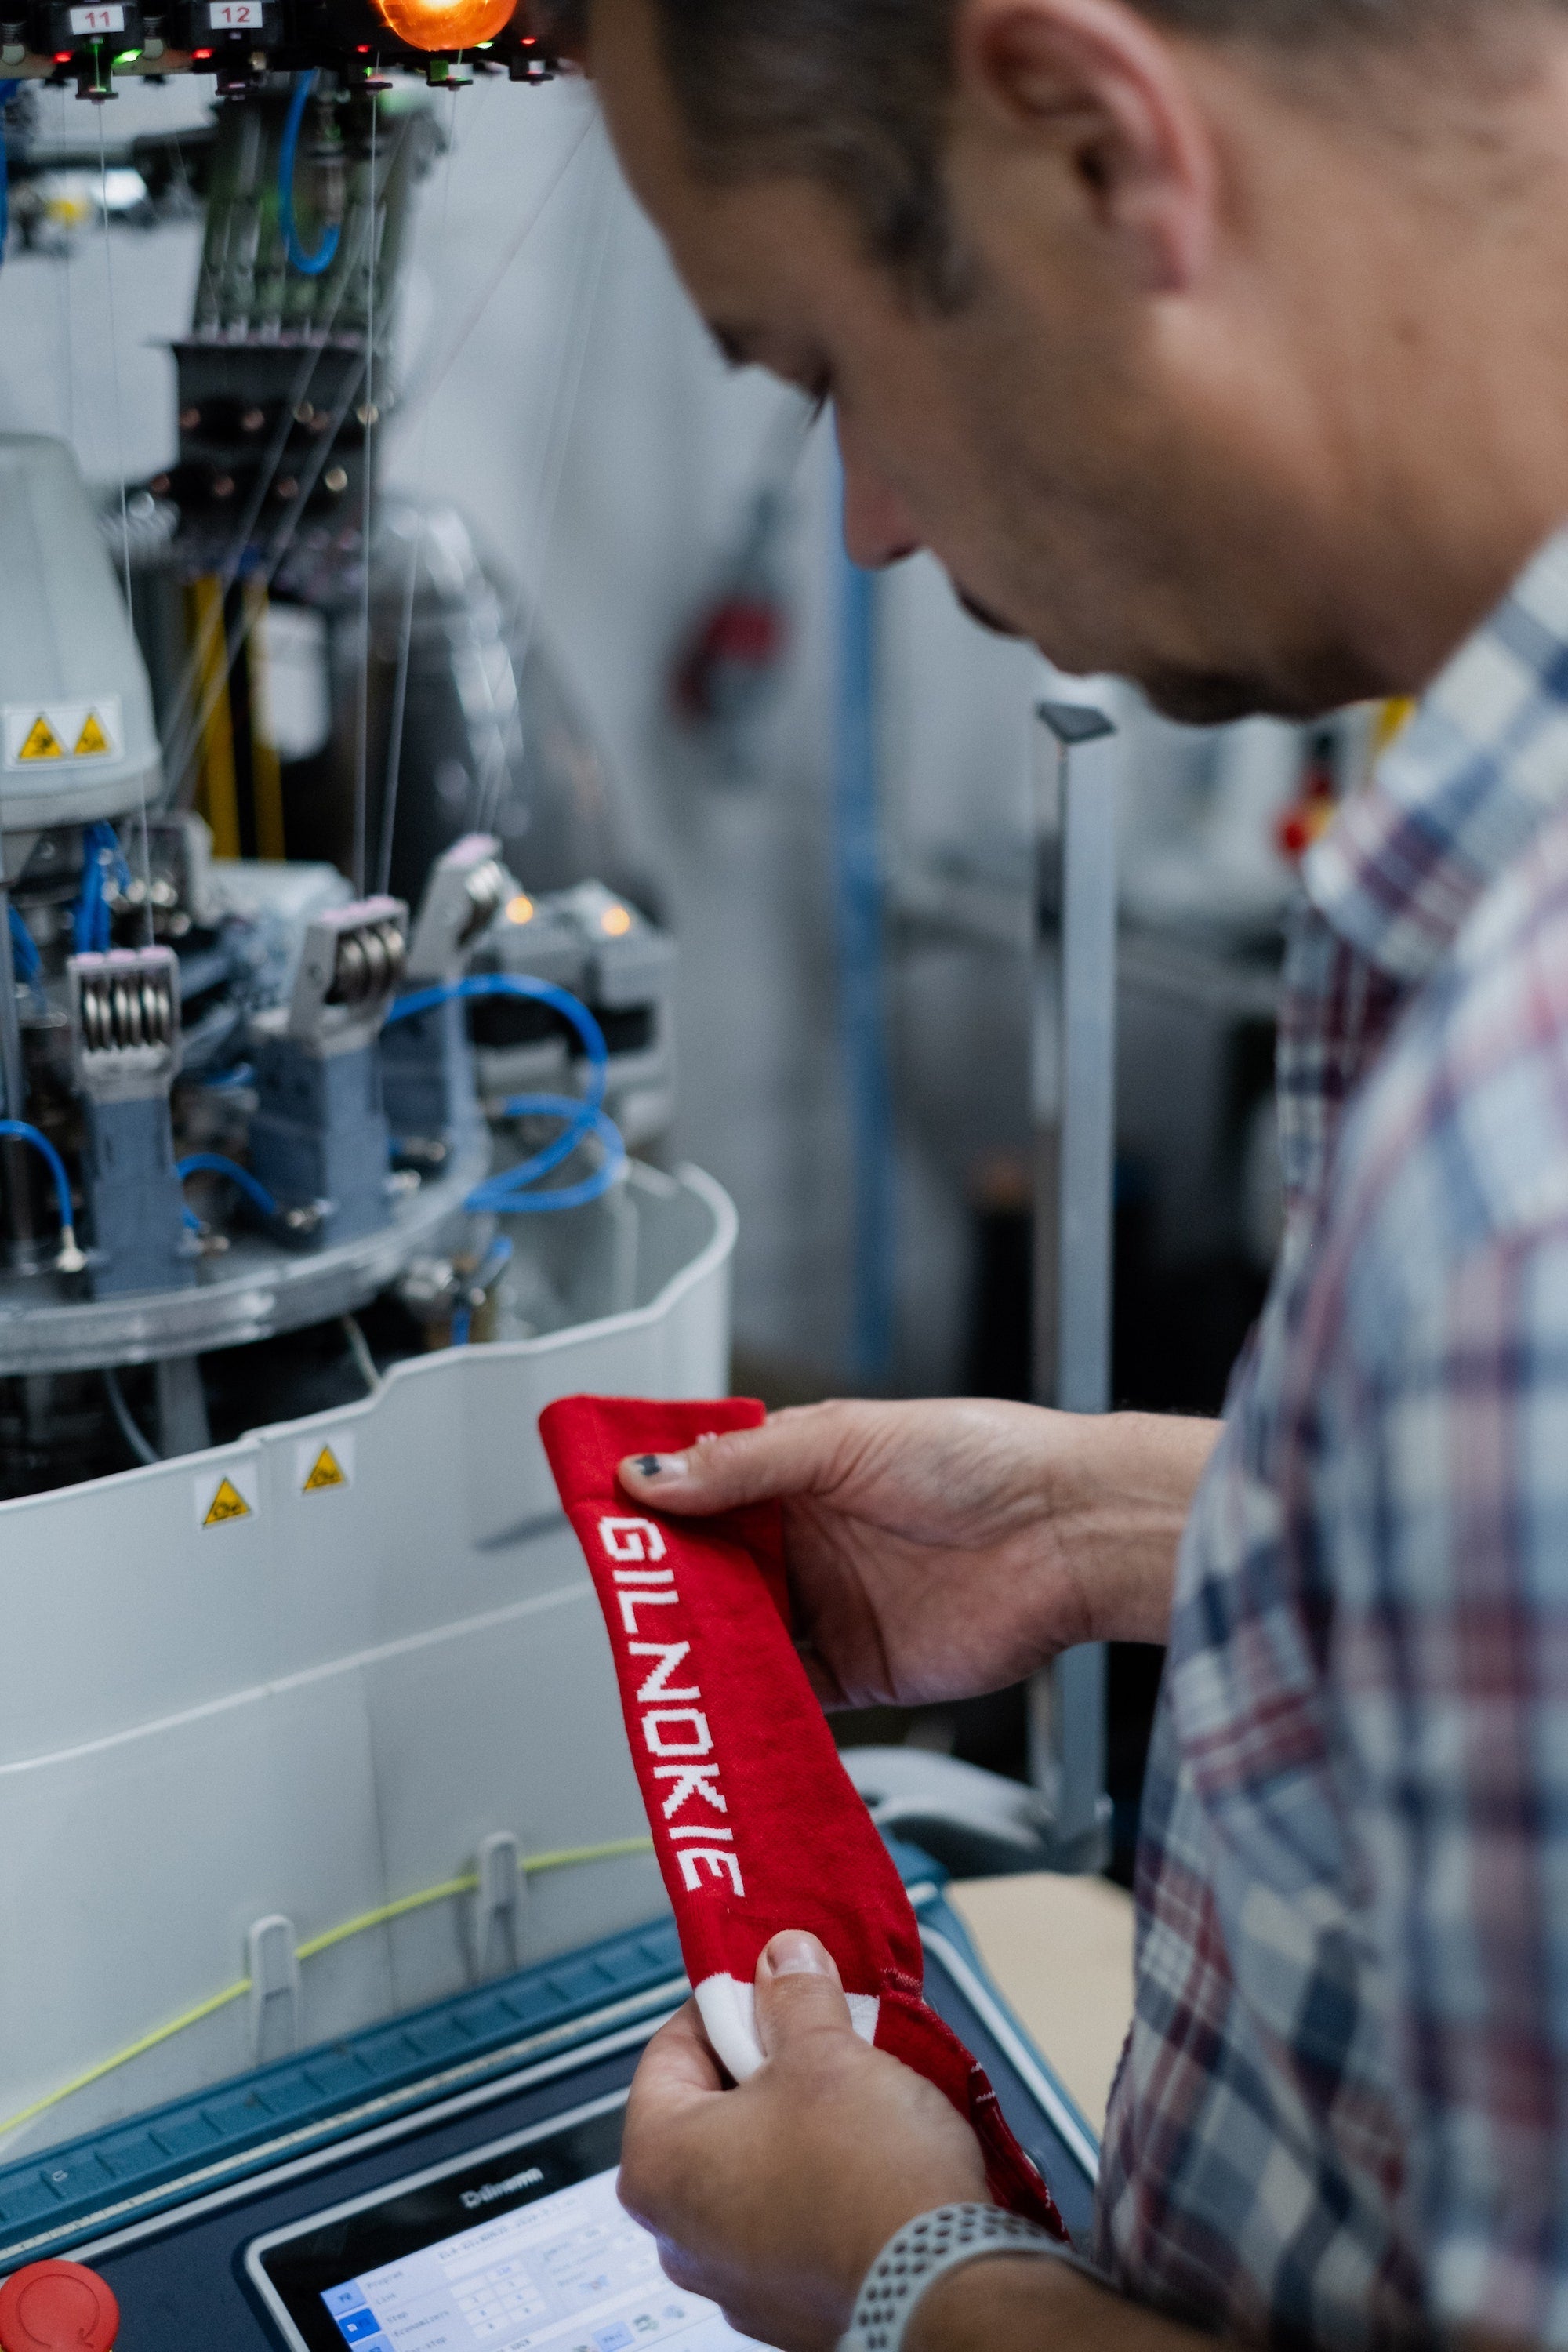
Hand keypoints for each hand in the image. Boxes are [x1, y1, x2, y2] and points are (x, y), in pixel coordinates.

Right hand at [618, 1399, 1212, 1708]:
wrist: (1068, 1533)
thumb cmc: (981, 1459)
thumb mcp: (846, 1441)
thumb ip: (745, 1466)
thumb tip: (650, 1477)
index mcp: (798, 1477)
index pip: (702, 1497)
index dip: (652, 1515)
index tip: (603, 1530)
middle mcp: (809, 1545)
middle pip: (711, 1576)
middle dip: (666, 1592)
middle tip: (621, 1606)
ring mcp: (832, 1611)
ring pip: (740, 1638)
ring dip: (703, 1649)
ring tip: (658, 1658)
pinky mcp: (860, 1674)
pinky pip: (788, 1693)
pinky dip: (751, 1702)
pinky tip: (721, 1701)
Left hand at [618, 1930, 988, 2351]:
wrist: (940, 2287)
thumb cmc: (867, 2181)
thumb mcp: (825, 2052)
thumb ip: (793, 1997)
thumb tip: (782, 1963)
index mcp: (659, 2166)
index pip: (668, 2051)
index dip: (726, 2006)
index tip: (771, 1988)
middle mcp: (679, 2236)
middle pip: (710, 2112)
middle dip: (766, 2066)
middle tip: (817, 2036)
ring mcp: (734, 2279)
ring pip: (753, 2168)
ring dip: (795, 2125)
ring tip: (852, 2094)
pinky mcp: (788, 2305)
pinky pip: (789, 2220)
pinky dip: (819, 2185)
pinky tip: (866, 2158)